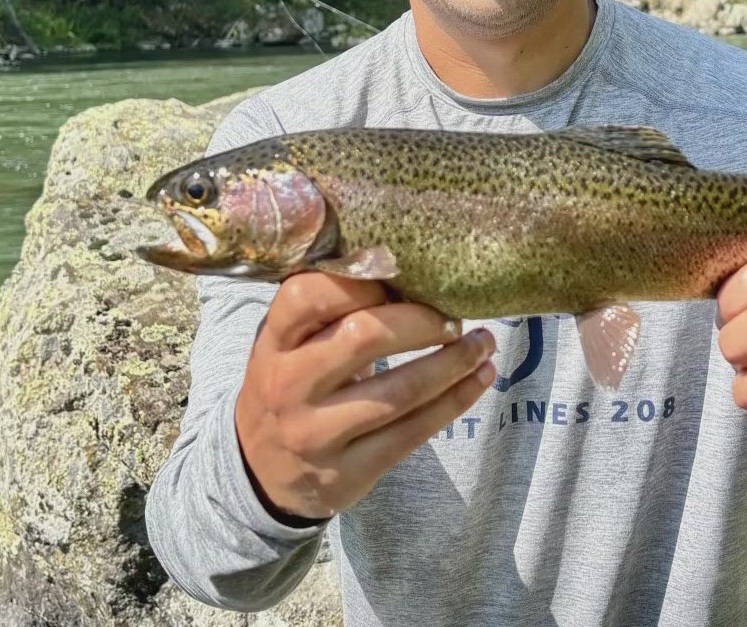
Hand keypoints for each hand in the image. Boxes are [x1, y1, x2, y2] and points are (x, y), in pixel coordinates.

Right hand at [235, 271, 497, 521]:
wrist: (262, 475)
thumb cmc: (290, 389)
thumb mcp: (287, 349)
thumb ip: (327, 315)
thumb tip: (409, 272)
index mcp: (274, 344)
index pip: (307, 295)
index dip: (363, 278)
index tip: (403, 276)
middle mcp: (289, 386)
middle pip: (365, 337)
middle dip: (423, 320)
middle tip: (453, 317)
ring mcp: (317, 433)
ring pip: (401, 391)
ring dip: (454, 362)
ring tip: (484, 343)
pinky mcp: (350, 471)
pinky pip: (415, 431)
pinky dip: (456, 400)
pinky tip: (479, 378)